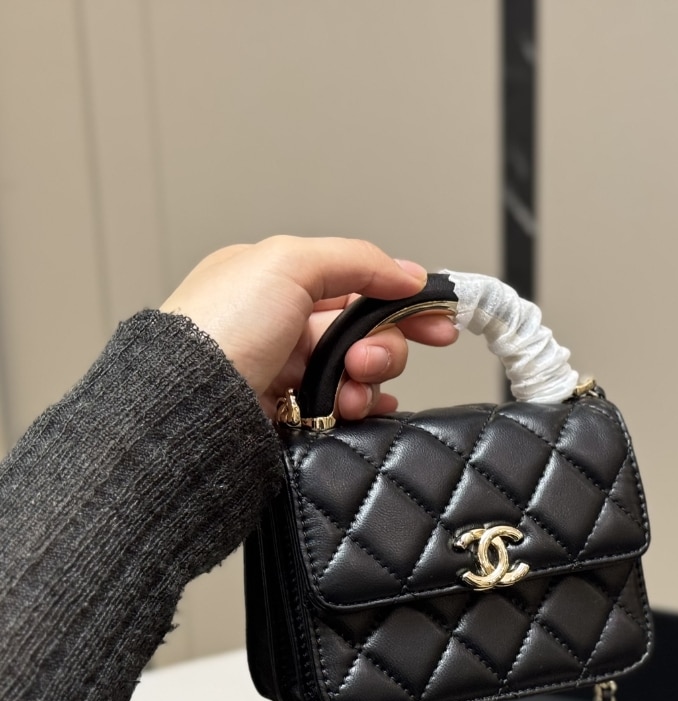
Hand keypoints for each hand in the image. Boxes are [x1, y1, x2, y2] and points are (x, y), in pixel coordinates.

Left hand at [159, 236, 457, 418]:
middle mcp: (283, 325)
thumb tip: (406, 272)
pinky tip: (362, 407)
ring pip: (359, 370)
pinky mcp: (292, 412)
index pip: (357, 283)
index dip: (402, 299)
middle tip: (369, 360)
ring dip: (369, 379)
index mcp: (276, 280)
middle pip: (366, 330)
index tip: (439, 318)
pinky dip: (362, 406)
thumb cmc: (218, 329)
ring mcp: (288, 371)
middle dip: (383, 345)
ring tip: (350, 390)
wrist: (188, 405)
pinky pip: (345, 406)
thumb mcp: (287, 263)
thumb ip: (357, 259)